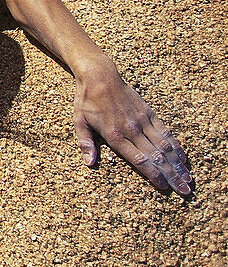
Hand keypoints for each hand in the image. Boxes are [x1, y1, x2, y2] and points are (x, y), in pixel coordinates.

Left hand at [74, 67, 191, 195]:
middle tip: (184, 190)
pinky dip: (175, 146)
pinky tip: (182, 158)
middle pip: (156, 156)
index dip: (153, 174)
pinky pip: (165, 131)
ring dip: (177, 164)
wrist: (100, 76)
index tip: (164, 187)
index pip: (138, 159)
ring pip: (164, 146)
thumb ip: (85, 142)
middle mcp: (132, 129)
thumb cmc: (87, 100)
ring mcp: (142, 120)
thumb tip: (89, 163)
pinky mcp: (149, 112)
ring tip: (188, 179)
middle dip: (171, 175)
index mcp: (115, 135)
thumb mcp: (79, 121)